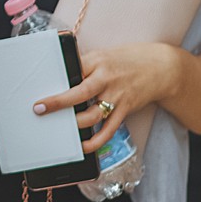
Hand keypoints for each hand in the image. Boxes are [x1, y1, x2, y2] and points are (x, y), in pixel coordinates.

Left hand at [34, 41, 181, 153]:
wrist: (160, 67)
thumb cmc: (127, 60)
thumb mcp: (104, 55)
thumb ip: (85, 66)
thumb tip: (60, 79)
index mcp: (98, 60)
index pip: (74, 68)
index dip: (57, 76)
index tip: (40, 84)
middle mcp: (106, 78)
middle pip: (79, 92)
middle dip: (58, 102)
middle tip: (40, 109)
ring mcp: (117, 95)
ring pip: (93, 114)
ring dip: (75, 124)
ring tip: (60, 129)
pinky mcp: (125, 109)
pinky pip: (109, 129)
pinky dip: (96, 140)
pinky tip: (84, 146)